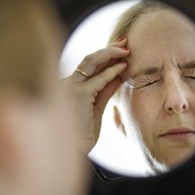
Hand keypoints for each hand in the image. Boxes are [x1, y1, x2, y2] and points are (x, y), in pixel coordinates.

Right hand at [62, 37, 128, 152]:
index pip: (88, 66)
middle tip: (124, 42)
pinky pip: (98, 80)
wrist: (74, 152)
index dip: (105, 56)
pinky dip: (112, 72)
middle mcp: (67, 83)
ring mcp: (71, 88)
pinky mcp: (78, 96)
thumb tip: (117, 75)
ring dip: (110, 53)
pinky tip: (123, 67)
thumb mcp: (96, 107)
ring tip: (126, 49)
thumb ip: (105, 90)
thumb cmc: (82, 133)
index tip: (119, 51)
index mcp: (70, 87)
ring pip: (91, 62)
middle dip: (108, 49)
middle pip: (89, 59)